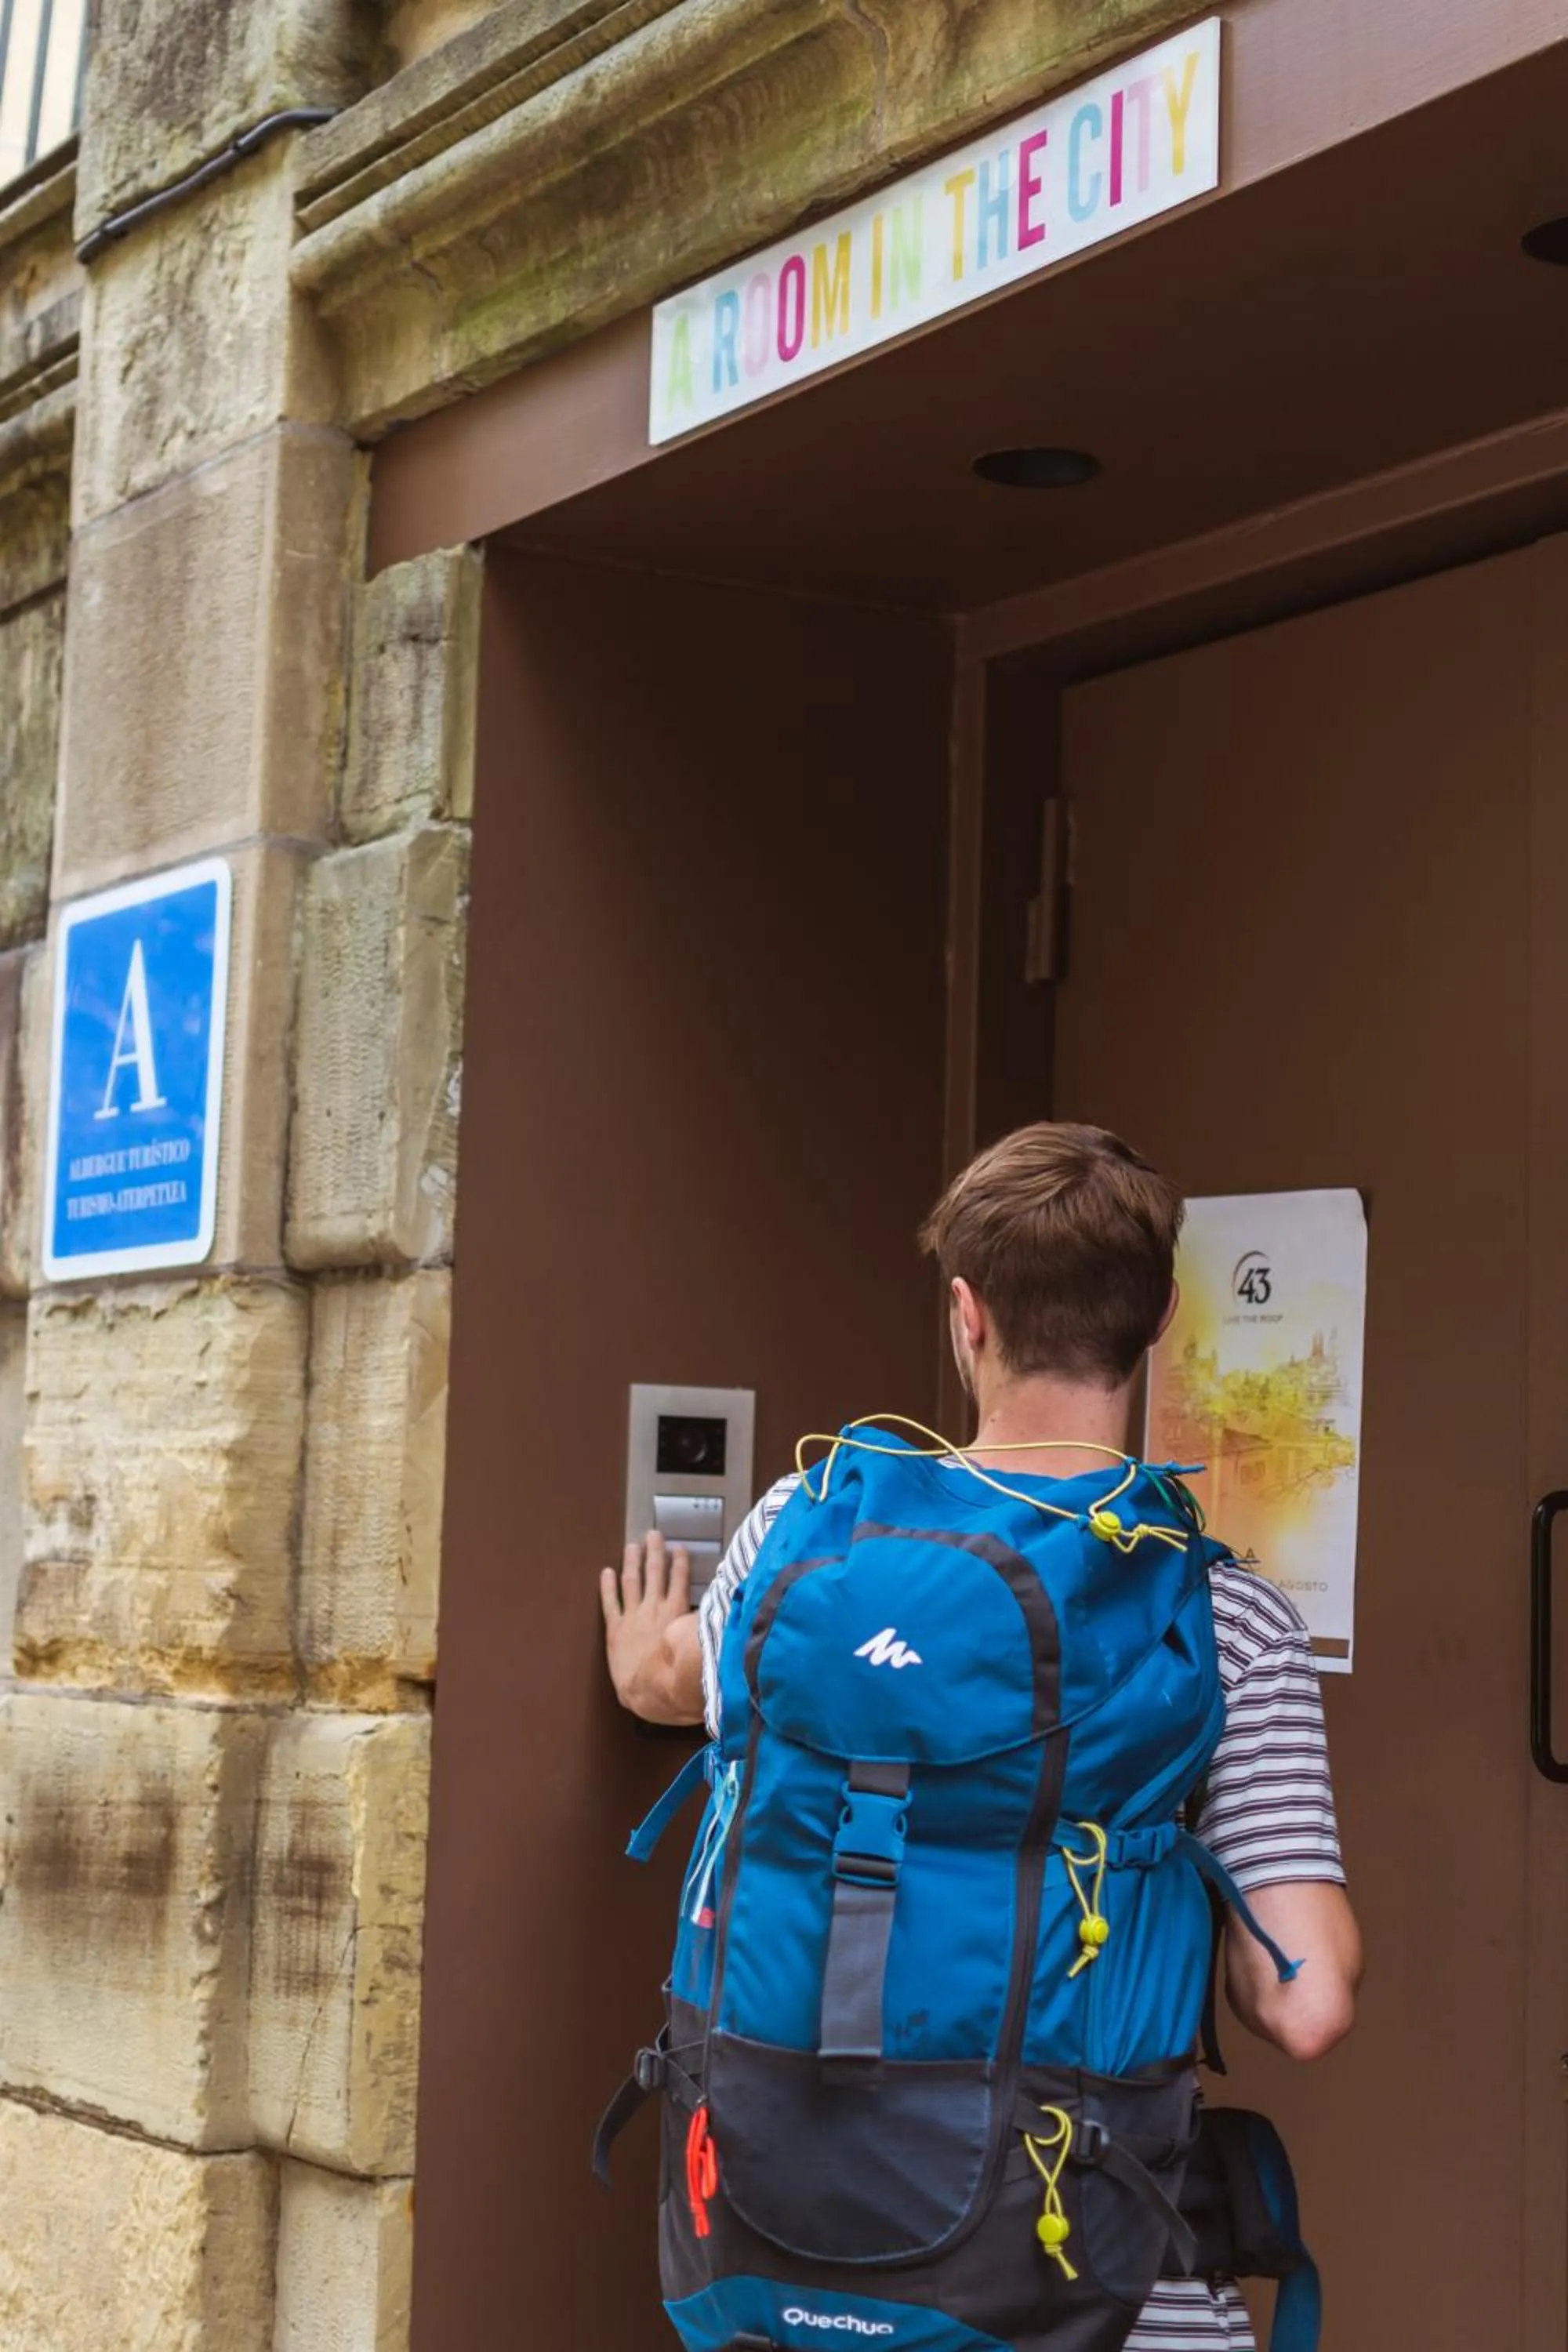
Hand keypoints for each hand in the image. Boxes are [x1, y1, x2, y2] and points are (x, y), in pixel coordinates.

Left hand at [600, 1532, 702, 1723]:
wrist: (649, 1689)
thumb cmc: (678, 1678)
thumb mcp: (701, 1652)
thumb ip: (709, 1633)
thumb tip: (727, 1625)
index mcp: (676, 1613)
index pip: (679, 1580)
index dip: (679, 1563)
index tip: (679, 1549)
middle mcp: (655, 1609)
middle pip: (655, 1573)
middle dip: (655, 1552)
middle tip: (653, 1535)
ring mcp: (633, 1617)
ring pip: (632, 1581)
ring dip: (632, 1562)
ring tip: (632, 1546)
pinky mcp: (615, 1629)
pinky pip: (610, 1602)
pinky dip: (607, 1586)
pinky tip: (606, 1572)